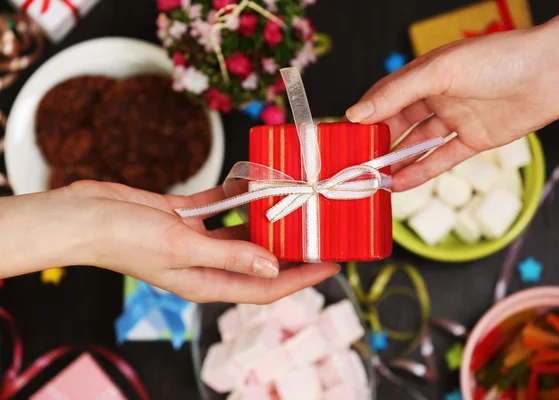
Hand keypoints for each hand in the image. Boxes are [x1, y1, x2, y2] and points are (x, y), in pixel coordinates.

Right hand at [0, 181, 339, 302]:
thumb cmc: (123, 237)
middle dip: (293, 251)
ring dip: (270, 221)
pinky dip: (240, 196)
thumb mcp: (181, 246)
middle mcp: (206, 263)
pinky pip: (222, 207)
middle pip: (261, 261)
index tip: (332, 265)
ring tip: (300, 205)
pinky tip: (258, 181)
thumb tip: (273, 268)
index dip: (302, 279)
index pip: (265, 287)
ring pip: (244, 232)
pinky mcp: (187, 216)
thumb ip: (229, 255)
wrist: (83, 215)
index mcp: (206, 281)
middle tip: (323, 233)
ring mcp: (197, 239)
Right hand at [346, 2, 558, 190]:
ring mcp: (456, 118)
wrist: (553, 74)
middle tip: (358, 164)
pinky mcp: (475, 139)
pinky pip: (442, 158)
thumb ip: (396, 94)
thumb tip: (357, 113)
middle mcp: (437, 96)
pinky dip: (422, 171)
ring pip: (419, 144)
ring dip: (398, 162)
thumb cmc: (498, 60)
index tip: (346, 137)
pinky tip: (402, 183)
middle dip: (379, 143)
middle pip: (399, 123)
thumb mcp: (438, 72)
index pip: (385, 98)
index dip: (365, 117)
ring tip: (376, 180)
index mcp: (424, 74)